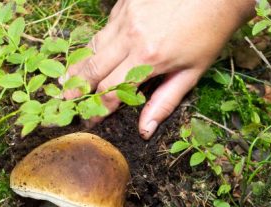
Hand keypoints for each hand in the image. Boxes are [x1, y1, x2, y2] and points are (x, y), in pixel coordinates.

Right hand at [64, 0, 254, 138]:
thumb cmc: (209, 34)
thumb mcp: (192, 74)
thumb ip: (165, 102)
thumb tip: (145, 130)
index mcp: (149, 58)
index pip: (111, 91)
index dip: (98, 108)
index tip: (90, 120)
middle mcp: (131, 37)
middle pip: (92, 68)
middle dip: (76, 88)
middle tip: (62, 102)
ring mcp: (125, 16)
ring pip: (93, 46)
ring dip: (78, 65)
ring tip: (63, 81)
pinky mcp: (124, 3)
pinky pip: (104, 29)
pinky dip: (94, 44)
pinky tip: (89, 56)